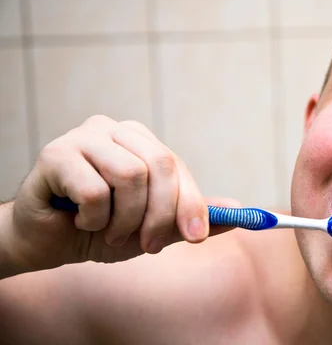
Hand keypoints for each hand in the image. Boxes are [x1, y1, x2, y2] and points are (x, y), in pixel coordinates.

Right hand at [7, 115, 239, 271]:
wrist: (48, 241)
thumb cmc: (102, 228)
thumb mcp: (154, 227)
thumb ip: (191, 216)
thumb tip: (237, 210)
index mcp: (141, 142)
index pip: (177, 166)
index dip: (192, 203)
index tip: (196, 236)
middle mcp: (116, 131)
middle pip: (161, 165)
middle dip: (160, 214)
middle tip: (148, 245)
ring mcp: (85, 137)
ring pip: (130, 176)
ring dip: (124, 220)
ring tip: (108, 230)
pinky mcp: (56, 153)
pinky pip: (94, 191)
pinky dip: (93, 218)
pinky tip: (78, 219)